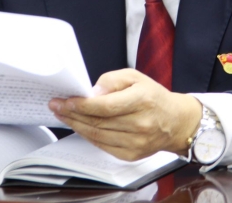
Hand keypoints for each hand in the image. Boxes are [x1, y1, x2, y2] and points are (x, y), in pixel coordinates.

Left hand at [48, 69, 201, 160]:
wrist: (175, 122)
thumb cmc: (153, 96)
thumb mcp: (135, 77)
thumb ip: (111, 80)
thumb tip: (91, 93)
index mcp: (142, 100)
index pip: (105, 106)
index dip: (82, 105)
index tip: (65, 100)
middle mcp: (140, 123)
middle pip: (98, 122)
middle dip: (73, 114)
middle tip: (56, 106)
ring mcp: (136, 142)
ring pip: (97, 136)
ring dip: (76, 126)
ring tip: (64, 116)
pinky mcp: (132, 154)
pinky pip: (103, 146)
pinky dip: (88, 136)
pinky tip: (80, 127)